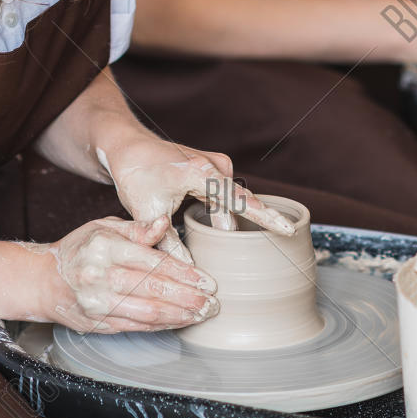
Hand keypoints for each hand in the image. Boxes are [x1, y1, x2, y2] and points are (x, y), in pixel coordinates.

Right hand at [42, 215, 219, 333]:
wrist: (43, 281)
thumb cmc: (79, 249)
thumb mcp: (104, 228)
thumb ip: (137, 228)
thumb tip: (165, 223)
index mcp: (105, 247)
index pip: (153, 262)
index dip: (184, 273)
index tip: (207, 281)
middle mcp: (100, 276)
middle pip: (154, 289)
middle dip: (188, 298)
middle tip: (213, 302)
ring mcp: (98, 303)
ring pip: (147, 313)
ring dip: (180, 316)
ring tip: (202, 314)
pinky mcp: (98, 323)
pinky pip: (137, 326)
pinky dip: (162, 326)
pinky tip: (180, 321)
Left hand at [97, 134, 294, 259]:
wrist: (126, 146)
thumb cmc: (136, 174)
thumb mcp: (148, 213)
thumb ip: (169, 244)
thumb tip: (189, 272)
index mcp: (206, 174)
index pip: (244, 200)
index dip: (268, 218)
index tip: (290, 228)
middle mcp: (217, 166)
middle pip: (234, 209)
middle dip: (228, 233)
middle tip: (226, 256)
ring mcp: (216, 166)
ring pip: (226, 205)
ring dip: (217, 223)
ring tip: (200, 234)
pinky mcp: (212, 170)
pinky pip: (221, 197)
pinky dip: (213, 213)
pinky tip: (198, 223)